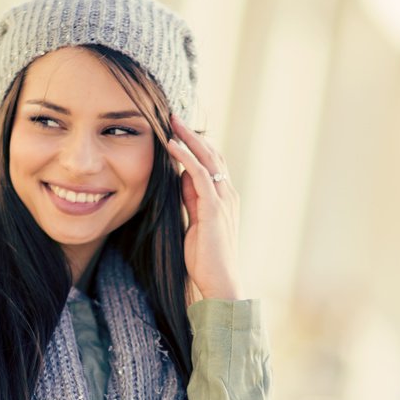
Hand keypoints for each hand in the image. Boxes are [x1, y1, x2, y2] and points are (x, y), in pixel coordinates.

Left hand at [166, 115, 241, 301]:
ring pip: (208, 159)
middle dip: (192, 134)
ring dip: (189, 138)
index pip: (212, 163)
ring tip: (171, 121)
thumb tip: (180, 178)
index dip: (196, 144)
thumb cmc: (205, 260)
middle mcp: (228, 195)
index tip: (178, 128)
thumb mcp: (194, 223)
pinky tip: (172, 145)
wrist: (219, 284)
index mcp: (224, 198)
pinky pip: (200, 175)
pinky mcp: (215, 209)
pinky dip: (186, 157)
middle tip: (174, 115)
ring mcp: (224, 200)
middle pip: (212, 154)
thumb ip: (190, 200)